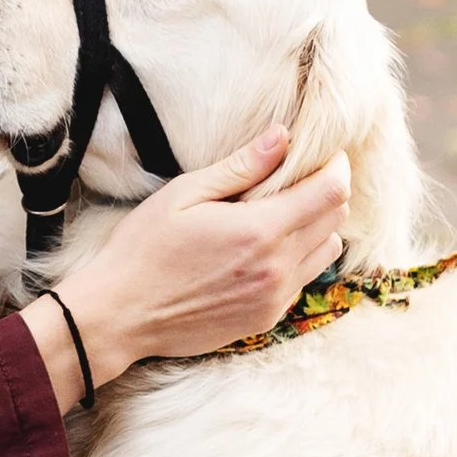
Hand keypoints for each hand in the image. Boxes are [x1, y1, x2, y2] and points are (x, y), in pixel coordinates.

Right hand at [23, 126, 349, 408]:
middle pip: (335, 220)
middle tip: (300, 179)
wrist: (121, 316)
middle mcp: (276, 268)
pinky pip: (303, 281)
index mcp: (259, 231)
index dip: (336, 167)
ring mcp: (274, 298)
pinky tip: (265, 249)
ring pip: (327, 252)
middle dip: (327, 193)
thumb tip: (282, 137)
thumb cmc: (144, 249)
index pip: (331, 192)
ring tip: (284, 214)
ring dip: (317, 228)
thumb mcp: (184, 194)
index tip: (325, 155)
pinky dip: (298, 259)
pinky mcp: (265, 319)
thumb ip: (240, 167)